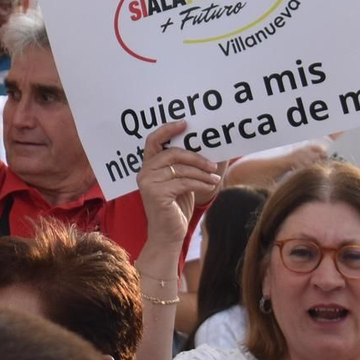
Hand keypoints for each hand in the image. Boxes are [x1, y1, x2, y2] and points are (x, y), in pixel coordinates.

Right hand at [137, 122, 222, 258]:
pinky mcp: (156, 194)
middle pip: (172, 153)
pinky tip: (211, 185)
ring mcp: (148, 183)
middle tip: (213, 163)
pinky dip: (201, 183)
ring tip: (215, 177)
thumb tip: (205, 150)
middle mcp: (144, 172)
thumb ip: (183, 167)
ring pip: (181, 169)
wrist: (167, 235)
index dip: (167, 129)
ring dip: (202, 172)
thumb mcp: (180, 183)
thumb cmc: (175, 208)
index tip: (184, 123)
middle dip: (196, 156)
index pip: (153, 141)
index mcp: (148, 166)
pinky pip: (184, 182)